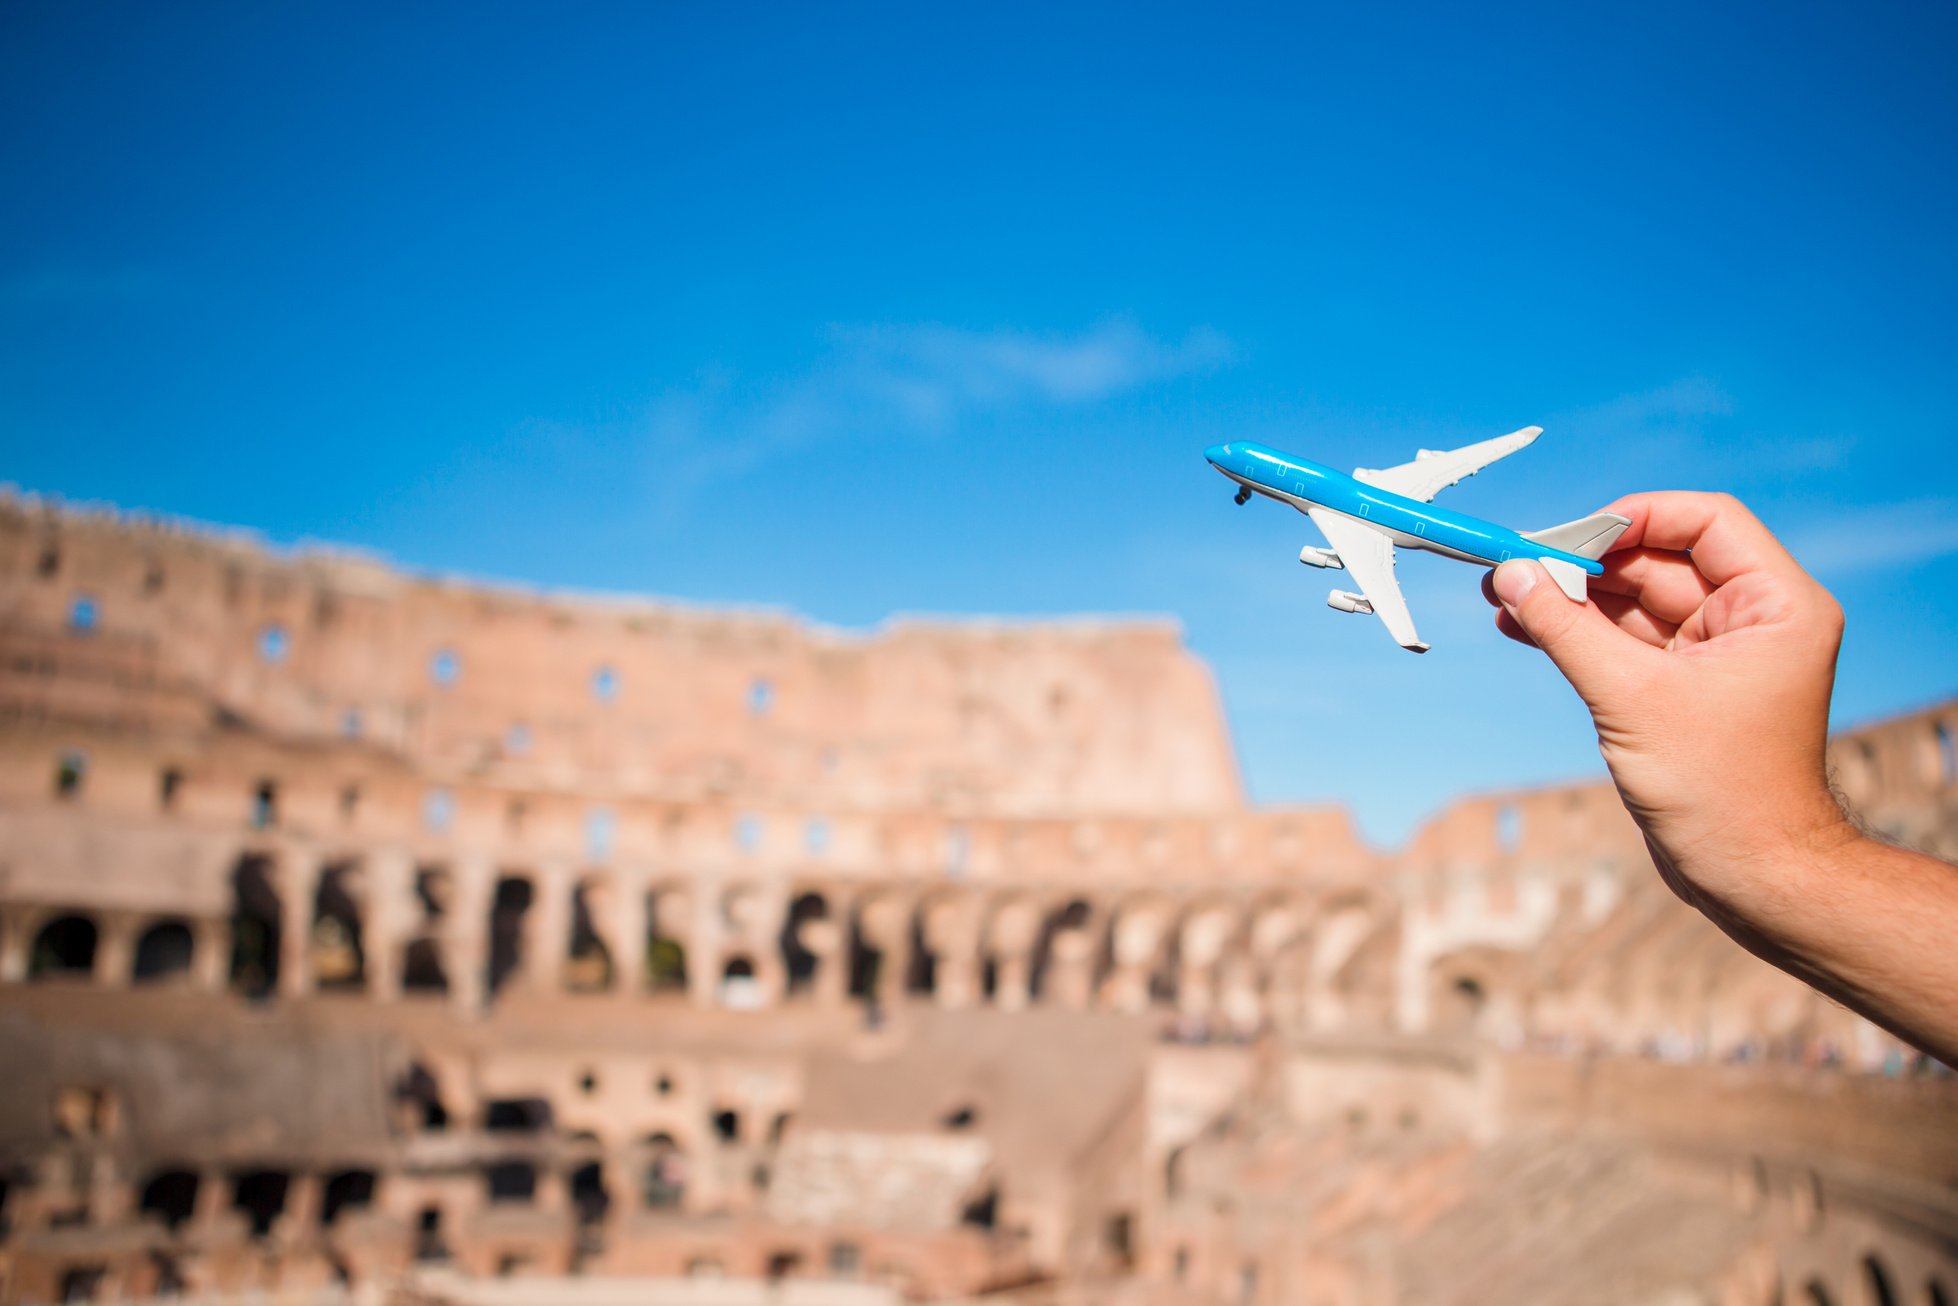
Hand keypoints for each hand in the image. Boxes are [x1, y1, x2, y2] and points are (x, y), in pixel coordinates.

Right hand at [1481, 492, 1852, 933]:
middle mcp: (1754, 621)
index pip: (1707, 522)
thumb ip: (1566, 627)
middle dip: (1585, 561)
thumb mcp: (1631, 697)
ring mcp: (1718, 656)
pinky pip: (1627, 641)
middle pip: (1661, 560)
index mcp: (1776, 606)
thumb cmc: (1719, 790)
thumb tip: (1510, 574)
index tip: (1570, 534)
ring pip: (1635, 601)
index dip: (1637, 517)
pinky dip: (1580, 633)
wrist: (1749, 874)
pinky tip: (1525, 626)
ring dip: (1572, 598)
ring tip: (1503, 593)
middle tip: (1515, 563)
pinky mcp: (1685, 689)